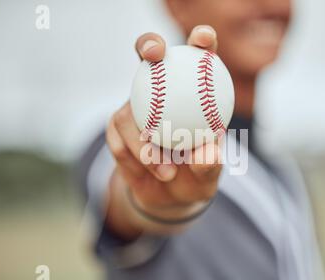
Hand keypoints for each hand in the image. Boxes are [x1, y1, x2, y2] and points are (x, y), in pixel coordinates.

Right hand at [105, 25, 221, 237]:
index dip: (201, 41)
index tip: (202, 39)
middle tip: (154, 54)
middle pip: (149, 56)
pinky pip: (117, 139)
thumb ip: (208, 164)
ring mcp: (134, 108)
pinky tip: (146, 173)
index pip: (198, 60)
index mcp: (191, 94)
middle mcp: (160, 93)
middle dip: (148, 44)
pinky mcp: (116, 129)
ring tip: (166, 171)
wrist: (167, 196)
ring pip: (127, 112)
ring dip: (143, 144)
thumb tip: (206, 152)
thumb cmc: (195, 177)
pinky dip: (132, 159)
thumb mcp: (208, 175)